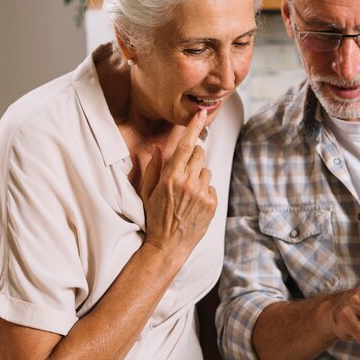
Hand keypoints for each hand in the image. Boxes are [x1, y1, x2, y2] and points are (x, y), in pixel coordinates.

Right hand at [140, 110, 216, 263]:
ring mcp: (202, 193)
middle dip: (194, 156)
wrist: (168, 245)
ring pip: (206, 170)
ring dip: (199, 176)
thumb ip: (154, 168)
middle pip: (200, 153)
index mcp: (171, 177)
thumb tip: (159, 149)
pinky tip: (194, 203)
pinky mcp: (212, 203)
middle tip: (184, 170)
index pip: (186, 145)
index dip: (194, 127)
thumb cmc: (155, 218)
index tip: (201, 114)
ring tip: (187, 192)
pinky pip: (211, 187)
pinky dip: (204, 191)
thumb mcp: (147, 192)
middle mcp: (188, 183)